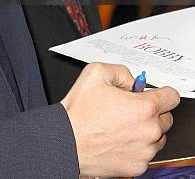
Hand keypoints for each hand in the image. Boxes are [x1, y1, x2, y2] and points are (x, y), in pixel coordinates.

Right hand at [60, 62, 179, 177]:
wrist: (66, 141)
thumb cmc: (79, 112)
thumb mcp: (95, 72)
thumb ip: (121, 71)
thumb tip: (132, 80)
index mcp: (143, 108)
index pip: (172, 97)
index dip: (162, 92)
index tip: (155, 94)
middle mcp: (149, 131)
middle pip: (166, 118)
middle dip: (151, 112)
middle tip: (130, 108)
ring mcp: (144, 151)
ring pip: (157, 137)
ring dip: (145, 130)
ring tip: (121, 125)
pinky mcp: (137, 167)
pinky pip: (146, 153)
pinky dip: (137, 146)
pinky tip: (118, 139)